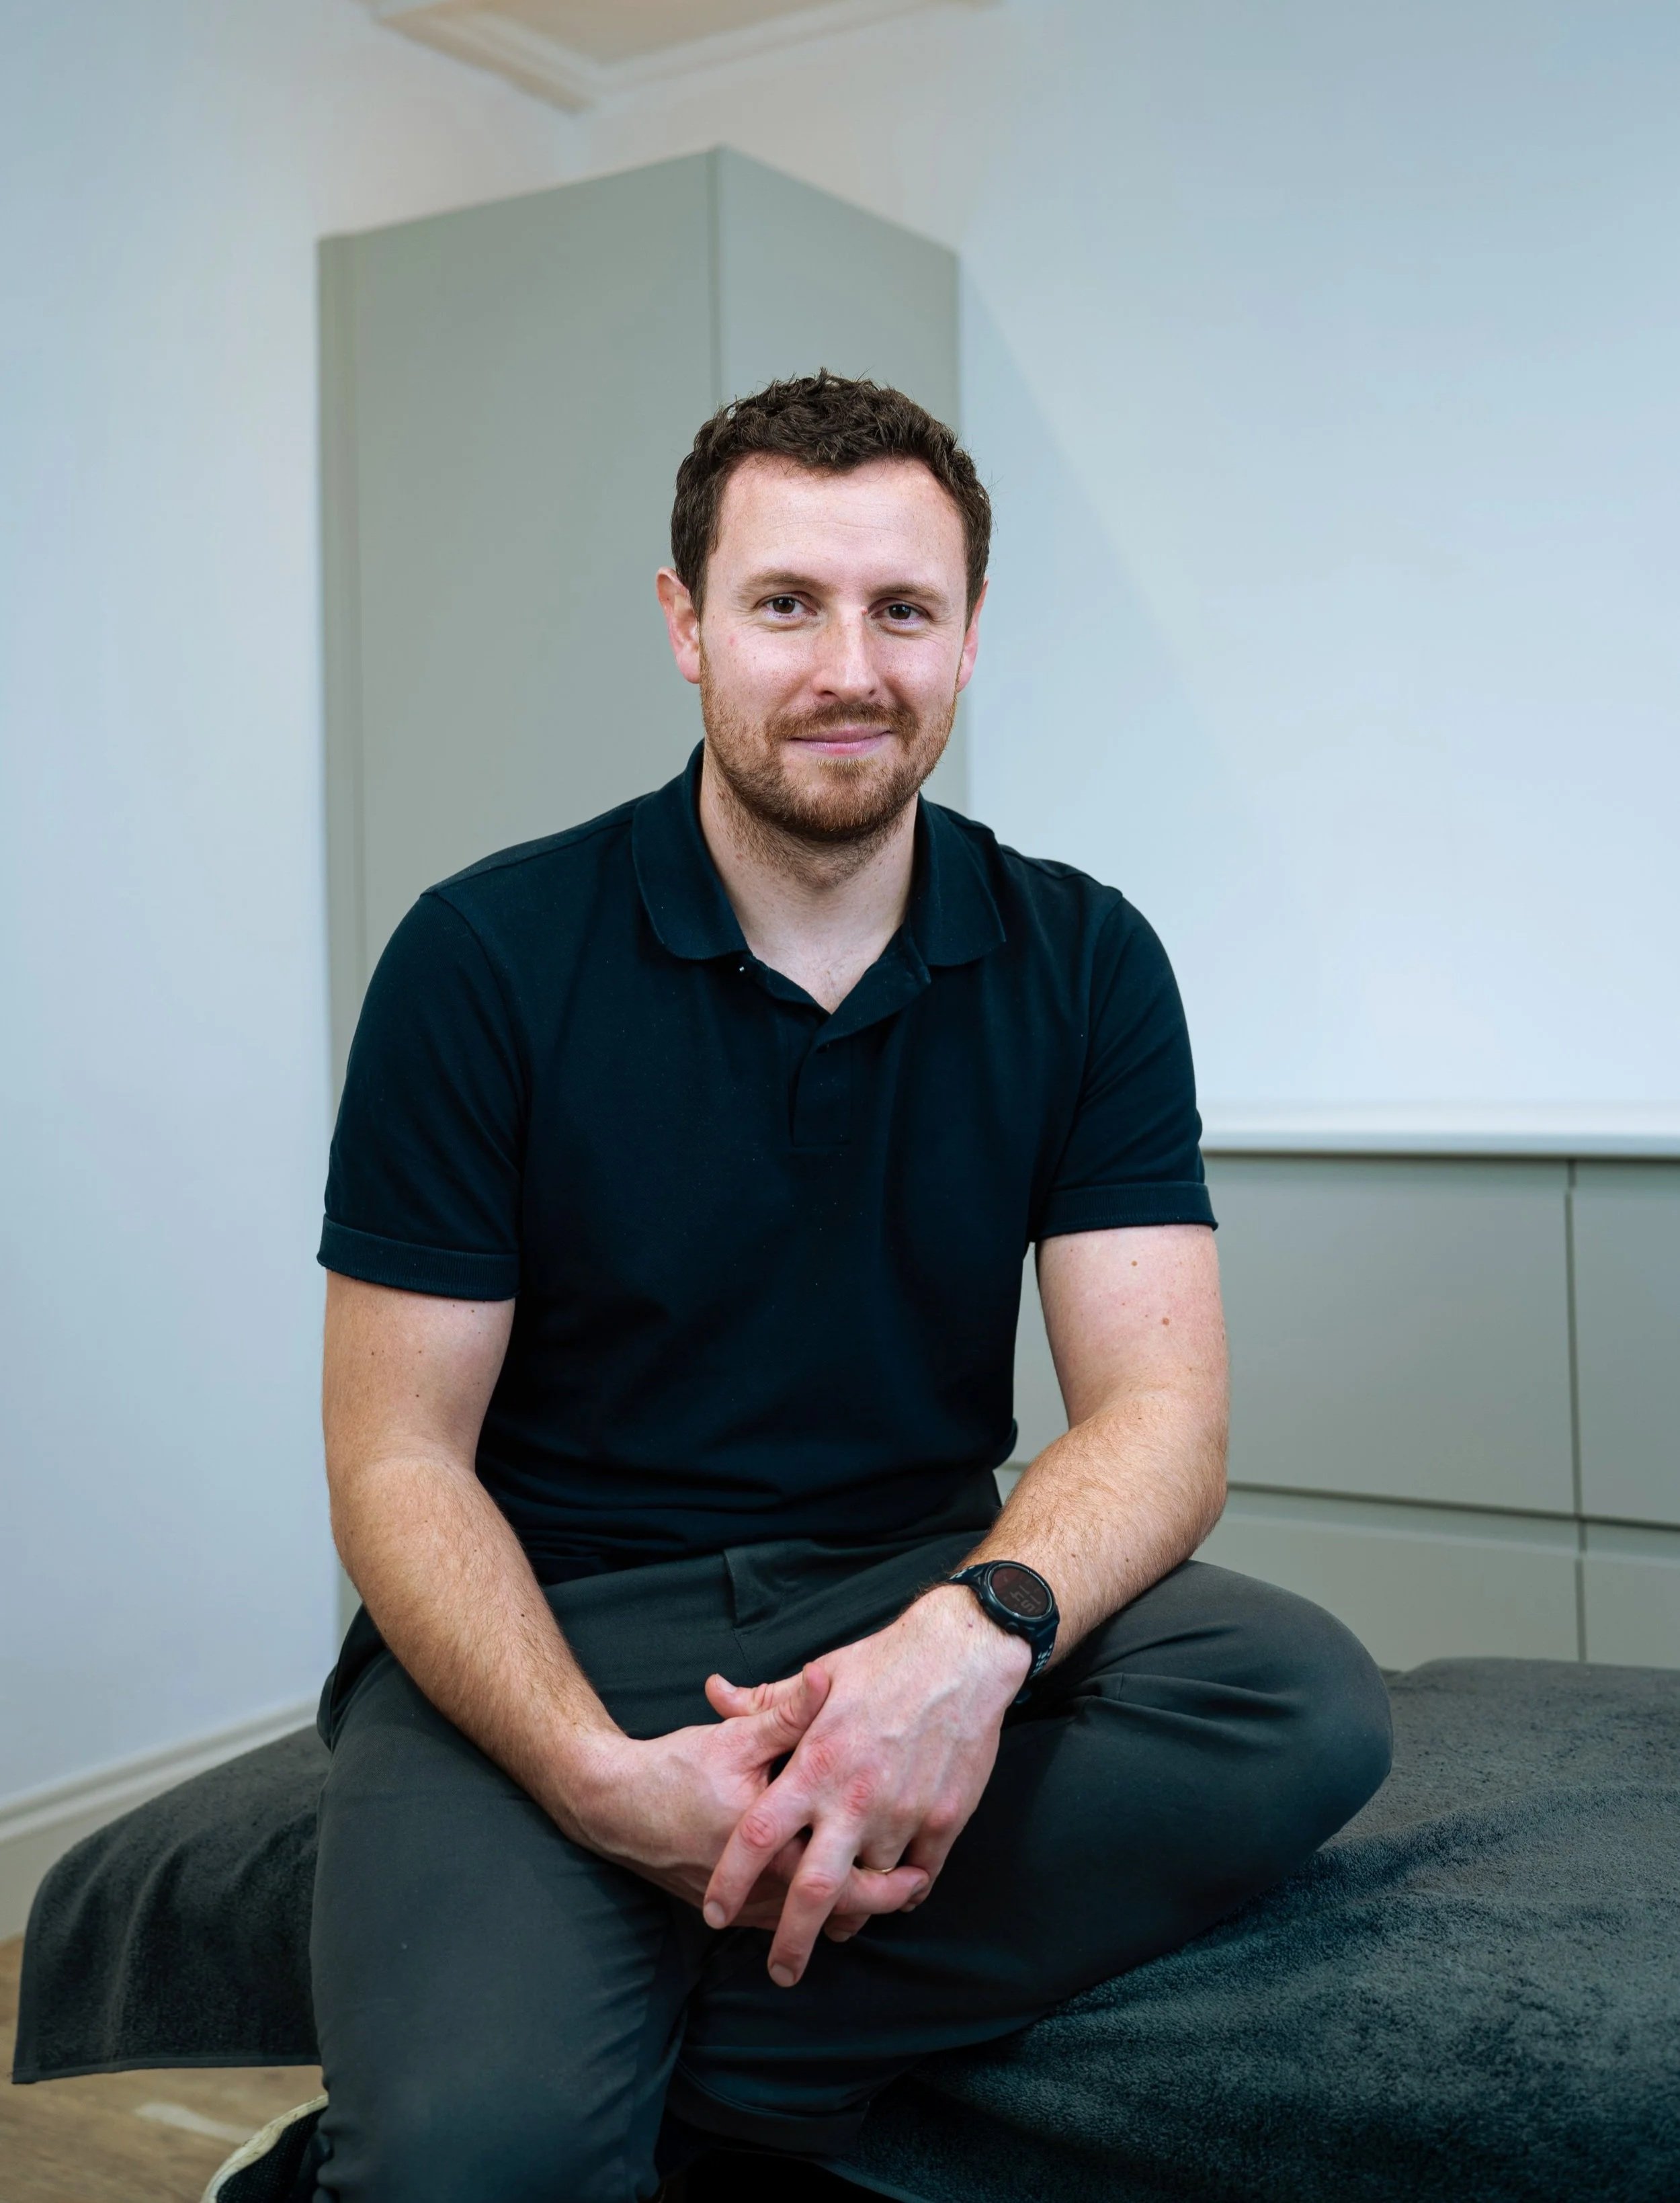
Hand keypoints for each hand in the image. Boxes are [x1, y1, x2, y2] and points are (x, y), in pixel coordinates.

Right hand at [564, 1666, 929, 1931]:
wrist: (616, 1807)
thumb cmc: (677, 1770)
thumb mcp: (736, 1737)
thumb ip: (788, 1712)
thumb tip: (827, 1673)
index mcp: (772, 1845)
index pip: (845, 1876)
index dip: (891, 1875)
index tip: (925, 1864)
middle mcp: (762, 1885)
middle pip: (839, 1910)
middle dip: (882, 1902)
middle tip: (918, 1884)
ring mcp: (746, 1905)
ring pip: (813, 1919)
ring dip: (851, 1908)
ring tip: (892, 1889)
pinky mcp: (734, 1908)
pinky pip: (787, 1917)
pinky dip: (817, 1908)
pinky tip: (838, 1892)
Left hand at [701, 1586, 1031, 1984]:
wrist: (961, 1655)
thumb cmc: (884, 1662)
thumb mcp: (819, 1676)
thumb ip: (766, 1702)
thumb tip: (716, 1695)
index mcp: (815, 1765)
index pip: (760, 1834)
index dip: (734, 1878)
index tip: (715, 1912)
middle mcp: (854, 1798)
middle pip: (814, 1889)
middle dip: (792, 1939)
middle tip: (779, 1971)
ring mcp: (901, 1813)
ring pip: (870, 1886)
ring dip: (856, 1909)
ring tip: (843, 1927)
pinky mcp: (944, 1819)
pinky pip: (920, 1875)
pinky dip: (905, 1890)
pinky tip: (897, 1894)